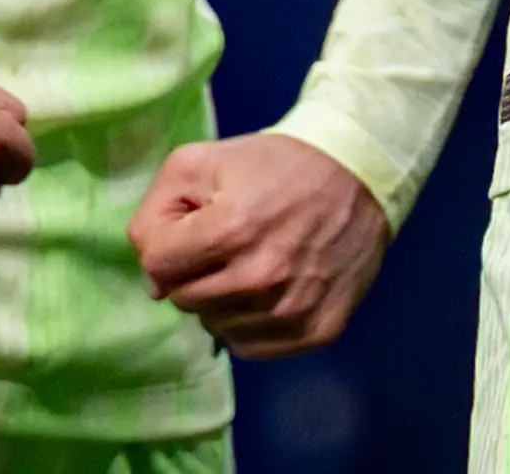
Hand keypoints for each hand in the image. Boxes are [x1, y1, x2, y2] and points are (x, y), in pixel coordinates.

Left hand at [127, 132, 389, 357]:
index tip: (191, 226)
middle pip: (184, 299)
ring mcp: (291, 311)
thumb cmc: (273, 165)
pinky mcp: (316, 331)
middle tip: (223, 243)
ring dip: (219, 299)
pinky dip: (247, 323)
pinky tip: (265, 290)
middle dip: (192, 271)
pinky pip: (249, 346)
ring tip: (247, 263)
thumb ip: (155, 213)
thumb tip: (154, 282)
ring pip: (215, 325)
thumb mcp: (199, 162)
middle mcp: (260, 279)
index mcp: (230, 230)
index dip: (165, 244)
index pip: (157, 266)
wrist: (356, 174)